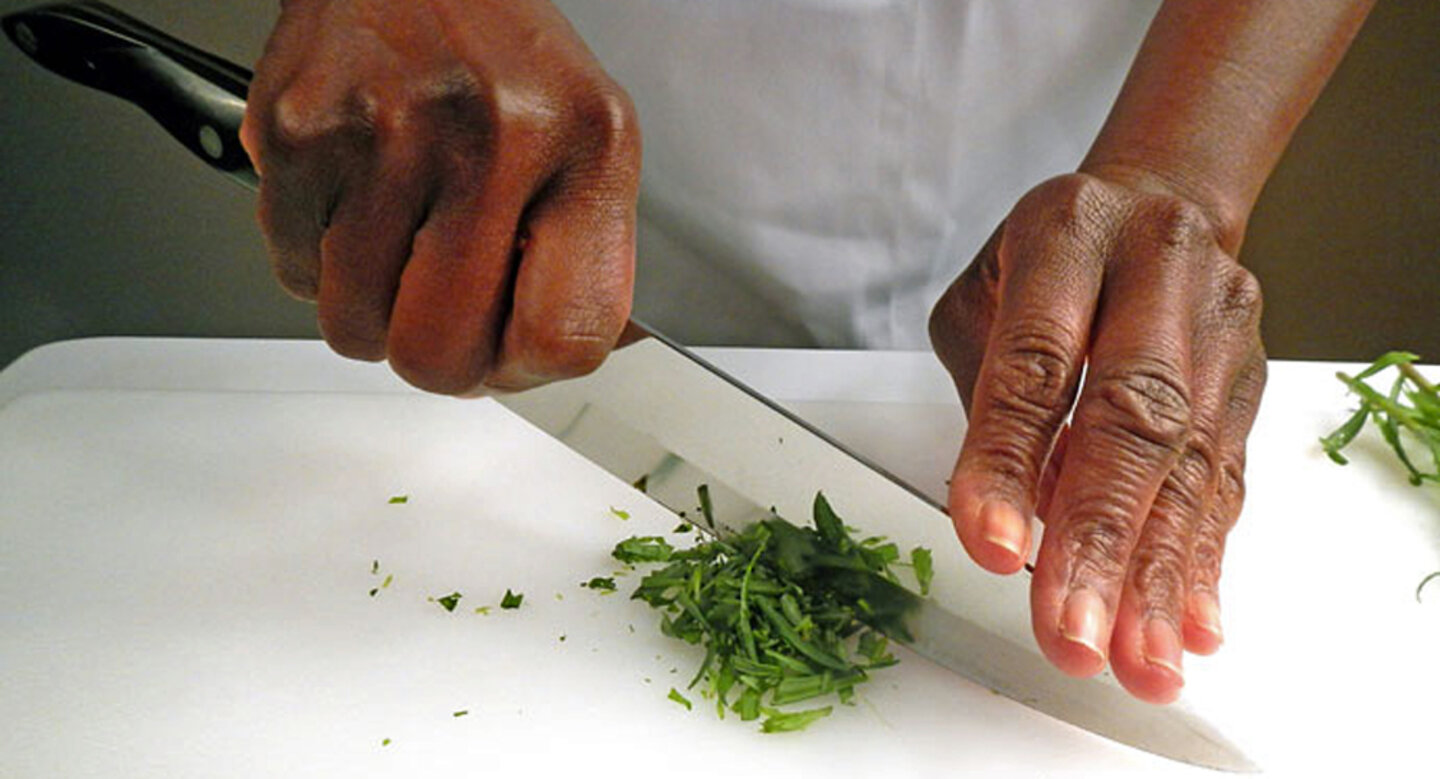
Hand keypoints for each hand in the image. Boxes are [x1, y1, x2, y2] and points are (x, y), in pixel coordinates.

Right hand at [240, 0, 640, 393]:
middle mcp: (488, 139)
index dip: (527, 370)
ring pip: (356, 328)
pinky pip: (295, 274)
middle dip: (438, 358)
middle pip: (442, 356)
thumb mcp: (592, 138)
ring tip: (400, 234)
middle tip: (442, 312)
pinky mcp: (296, 136)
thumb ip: (592, 255)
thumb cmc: (503, 55)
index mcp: (583, 147)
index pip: (566, 336)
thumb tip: (564, 359)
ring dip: (374, 307)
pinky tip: (357, 199)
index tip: (510, 353)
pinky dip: (321, 259)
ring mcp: (383, 137)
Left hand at [929, 172, 1266, 703]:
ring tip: (1137, 659)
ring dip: (1160, 575)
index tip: (995, 547)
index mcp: (1068, 234)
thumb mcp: (984, 300)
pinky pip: (1227, 480)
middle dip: (1100, 540)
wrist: (1161, 200)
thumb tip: (1012, 522)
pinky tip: (1189, 623)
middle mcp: (1157, 272)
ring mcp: (1219, 326)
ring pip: (1192, 463)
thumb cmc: (1051, 259)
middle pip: (1133, 418)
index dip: (1012, 460)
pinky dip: (1203, 560)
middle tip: (1071, 632)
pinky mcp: (1250, 380)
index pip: (1036, 361)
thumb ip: (990, 399)